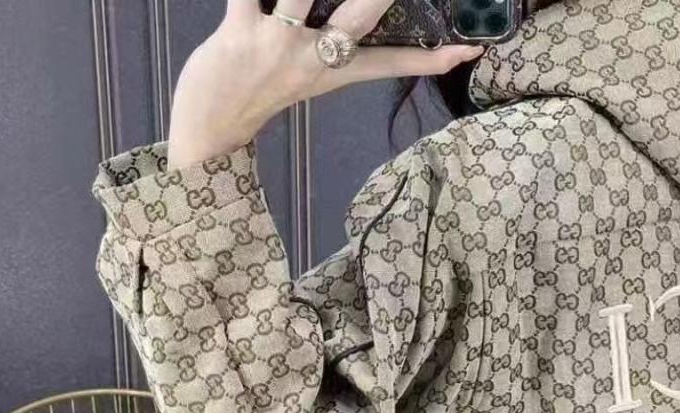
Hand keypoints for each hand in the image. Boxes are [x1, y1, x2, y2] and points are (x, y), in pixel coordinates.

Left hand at [167, 0, 482, 168]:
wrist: (208, 131)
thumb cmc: (255, 97)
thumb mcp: (304, 78)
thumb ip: (328, 47)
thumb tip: (347, 27)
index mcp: (334, 71)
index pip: (392, 63)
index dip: (432, 58)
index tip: (471, 51)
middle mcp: (314, 58)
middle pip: (363, 14)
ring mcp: (278, 44)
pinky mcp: (238, 31)